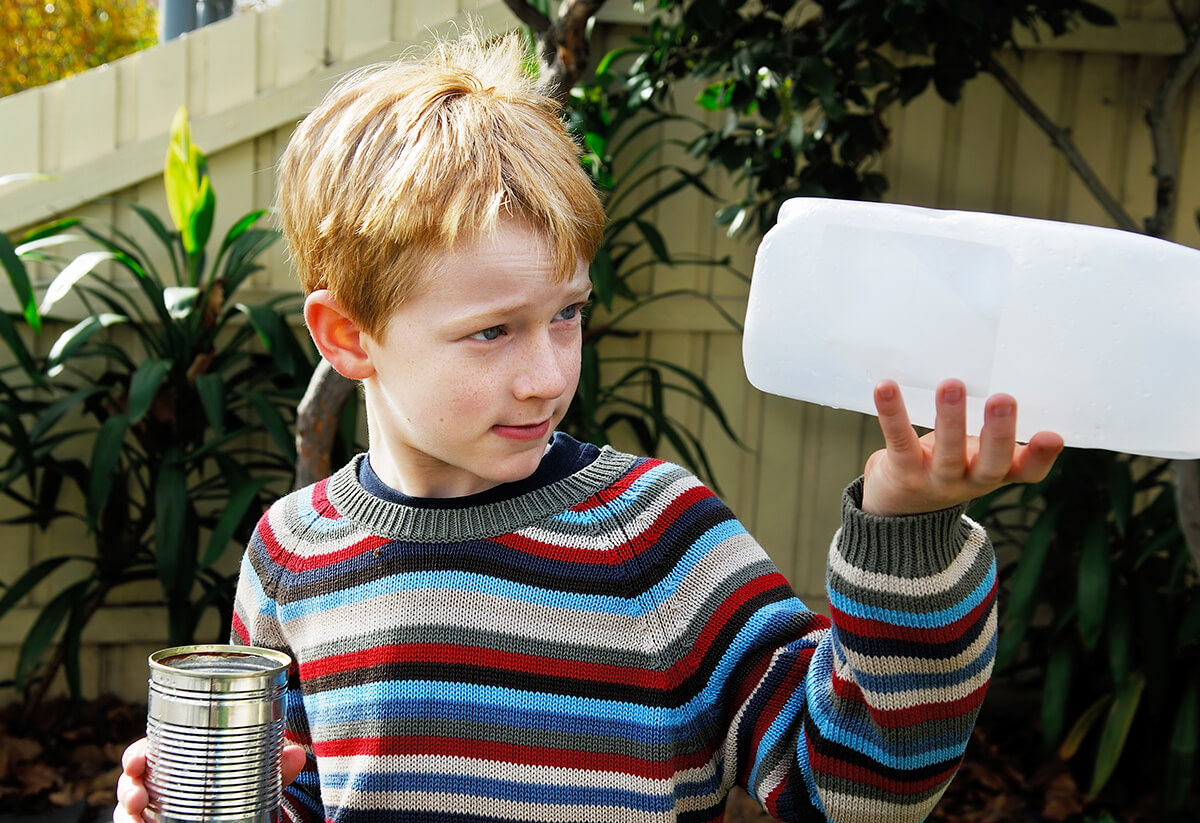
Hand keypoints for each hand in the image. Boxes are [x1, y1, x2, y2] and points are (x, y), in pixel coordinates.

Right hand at [114, 737, 307, 821]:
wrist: (239, 818)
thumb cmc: (237, 794)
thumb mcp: (255, 782)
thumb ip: (274, 772)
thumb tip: (296, 755)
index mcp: (175, 765)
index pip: (146, 755)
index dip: (135, 755)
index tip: (136, 759)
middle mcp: (157, 790)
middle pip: (130, 784)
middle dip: (127, 787)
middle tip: (138, 795)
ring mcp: (153, 815)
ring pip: (126, 813)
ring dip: (126, 814)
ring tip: (137, 813)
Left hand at [862, 378, 1063, 516]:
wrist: (897, 510)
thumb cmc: (945, 468)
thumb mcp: (975, 457)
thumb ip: (992, 434)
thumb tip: (1003, 378)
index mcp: (995, 474)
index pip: (1027, 472)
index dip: (1041, 458)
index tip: (1053, 435)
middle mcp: (969, 481)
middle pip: (990, 464)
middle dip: (998, 432)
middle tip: (1003, 399)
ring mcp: (935, 481)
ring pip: (948, 453)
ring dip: (951, 418)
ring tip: (951, 385)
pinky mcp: (901, 472)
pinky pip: (899, 440)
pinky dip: (893, 413)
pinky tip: (886, 388)